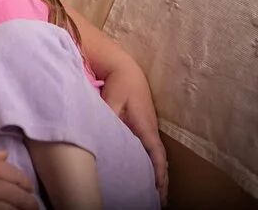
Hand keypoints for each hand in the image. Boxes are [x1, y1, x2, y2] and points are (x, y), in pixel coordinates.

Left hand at [102, 68, 167, 205]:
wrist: (124, 68)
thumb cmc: (120, 84)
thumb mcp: (113, 100)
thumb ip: (109, 116)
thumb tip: (104, 132)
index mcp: (145, 127)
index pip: (156, 155)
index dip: (158, 173)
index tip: (159, 189)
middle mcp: (149, 130)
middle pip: (158, 160)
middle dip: (161, 181)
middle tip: (159, 201)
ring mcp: (146, 128)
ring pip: (154, 156)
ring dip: (156, 173)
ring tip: (155, 193)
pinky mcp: (141, 125)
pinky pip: (148, 149)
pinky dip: (150, 162)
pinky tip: (144, 171)